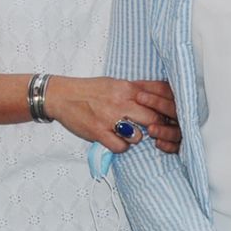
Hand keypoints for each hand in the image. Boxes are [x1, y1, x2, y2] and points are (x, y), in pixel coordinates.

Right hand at [44, 75, 179, 152]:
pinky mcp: (98, 132)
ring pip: (139, 136)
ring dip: (137, 138)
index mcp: (127, 88)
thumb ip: (139, 88)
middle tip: (152, 130)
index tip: (168, 117)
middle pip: (154, 119)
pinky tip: (115, 140)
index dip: (168, 111)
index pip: (159, 99)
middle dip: (156, 127)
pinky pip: (121, 147)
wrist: (61, 96)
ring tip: (127, 133)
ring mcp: (109, 118)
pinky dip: (121, 147)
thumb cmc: (90, 90)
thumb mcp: (115, 83)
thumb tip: (165, 90)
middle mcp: (120, 101)